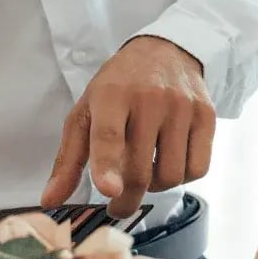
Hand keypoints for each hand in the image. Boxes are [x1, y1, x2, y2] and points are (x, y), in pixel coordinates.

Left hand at [43, 37, 214, 218]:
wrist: (166, 51)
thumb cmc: (120, 87)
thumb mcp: (86, 113)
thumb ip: (68, 160)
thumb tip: (51, 200)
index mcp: (112, 95)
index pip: (110, 135)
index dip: (108, 166)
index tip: (109, 191)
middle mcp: (150, 99)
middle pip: (141, 169)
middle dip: (127, 200)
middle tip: (118, 207)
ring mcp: (182, 107)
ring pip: (172, 175)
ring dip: (156, 187)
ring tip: (146, 172)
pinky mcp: (206, 115)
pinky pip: (197, 168)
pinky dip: (182, 177)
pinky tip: (169, 163)